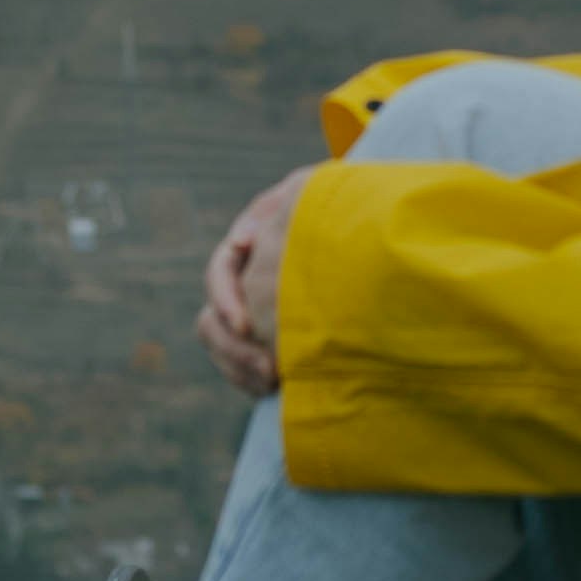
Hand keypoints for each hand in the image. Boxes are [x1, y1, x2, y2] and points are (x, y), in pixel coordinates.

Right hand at [198, 164, 319, 397]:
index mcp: (247, 248)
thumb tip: (239, 241)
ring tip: (274, 381)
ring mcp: (251, 316)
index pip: (220, 273)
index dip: (226, 299)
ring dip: (240, 368)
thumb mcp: (310, 192)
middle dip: (234, 348)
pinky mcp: (265, 341)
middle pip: (212, 322)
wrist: (368, 235)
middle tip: (268, 369)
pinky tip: (276, 388)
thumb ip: (277, 207)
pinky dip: (251, 381)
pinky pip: (242, 369)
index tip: (247, 325)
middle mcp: (242, 284)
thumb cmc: (338, 206)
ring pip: (223, 349)